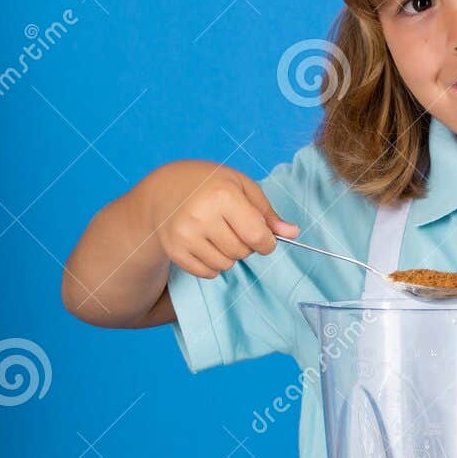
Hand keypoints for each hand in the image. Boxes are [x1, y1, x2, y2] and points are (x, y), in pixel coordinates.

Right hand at [146, 161, 298, 278]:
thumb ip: (268, 213)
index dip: (268, 242)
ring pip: (225, 265)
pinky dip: (213, 264)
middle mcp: (200, 217)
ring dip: (230, 256)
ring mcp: (184, 235)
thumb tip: (293, 233)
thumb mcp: (242, 187)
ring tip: (219, 234)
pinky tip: (206, 244)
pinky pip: (207, 273)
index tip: (265, 238)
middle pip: (242, 252)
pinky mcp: (173, 251)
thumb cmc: (211, 184)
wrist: (164, 189)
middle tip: (235, 228)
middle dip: (247, 245)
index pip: (257, 236)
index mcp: (222, 196)